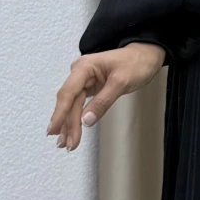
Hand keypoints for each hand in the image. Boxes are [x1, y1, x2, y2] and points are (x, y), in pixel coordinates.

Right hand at [47, 42, 164, 150]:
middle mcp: (80, 73)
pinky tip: (70, 131)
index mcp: (84, 67)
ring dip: (69, 125)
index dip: (60, 113)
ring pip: (73, 106)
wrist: (146, 55)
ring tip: (65, 144)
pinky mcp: (89, 87)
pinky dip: (76, 118)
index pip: (68, 93)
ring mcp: (83, 80)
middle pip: (70, 102)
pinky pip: (79, 105)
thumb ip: (103, 102)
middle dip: (67, 124)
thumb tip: (86, 120)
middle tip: (67, 144)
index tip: (54, 129)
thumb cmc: (136, 63)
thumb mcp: (121, 83)